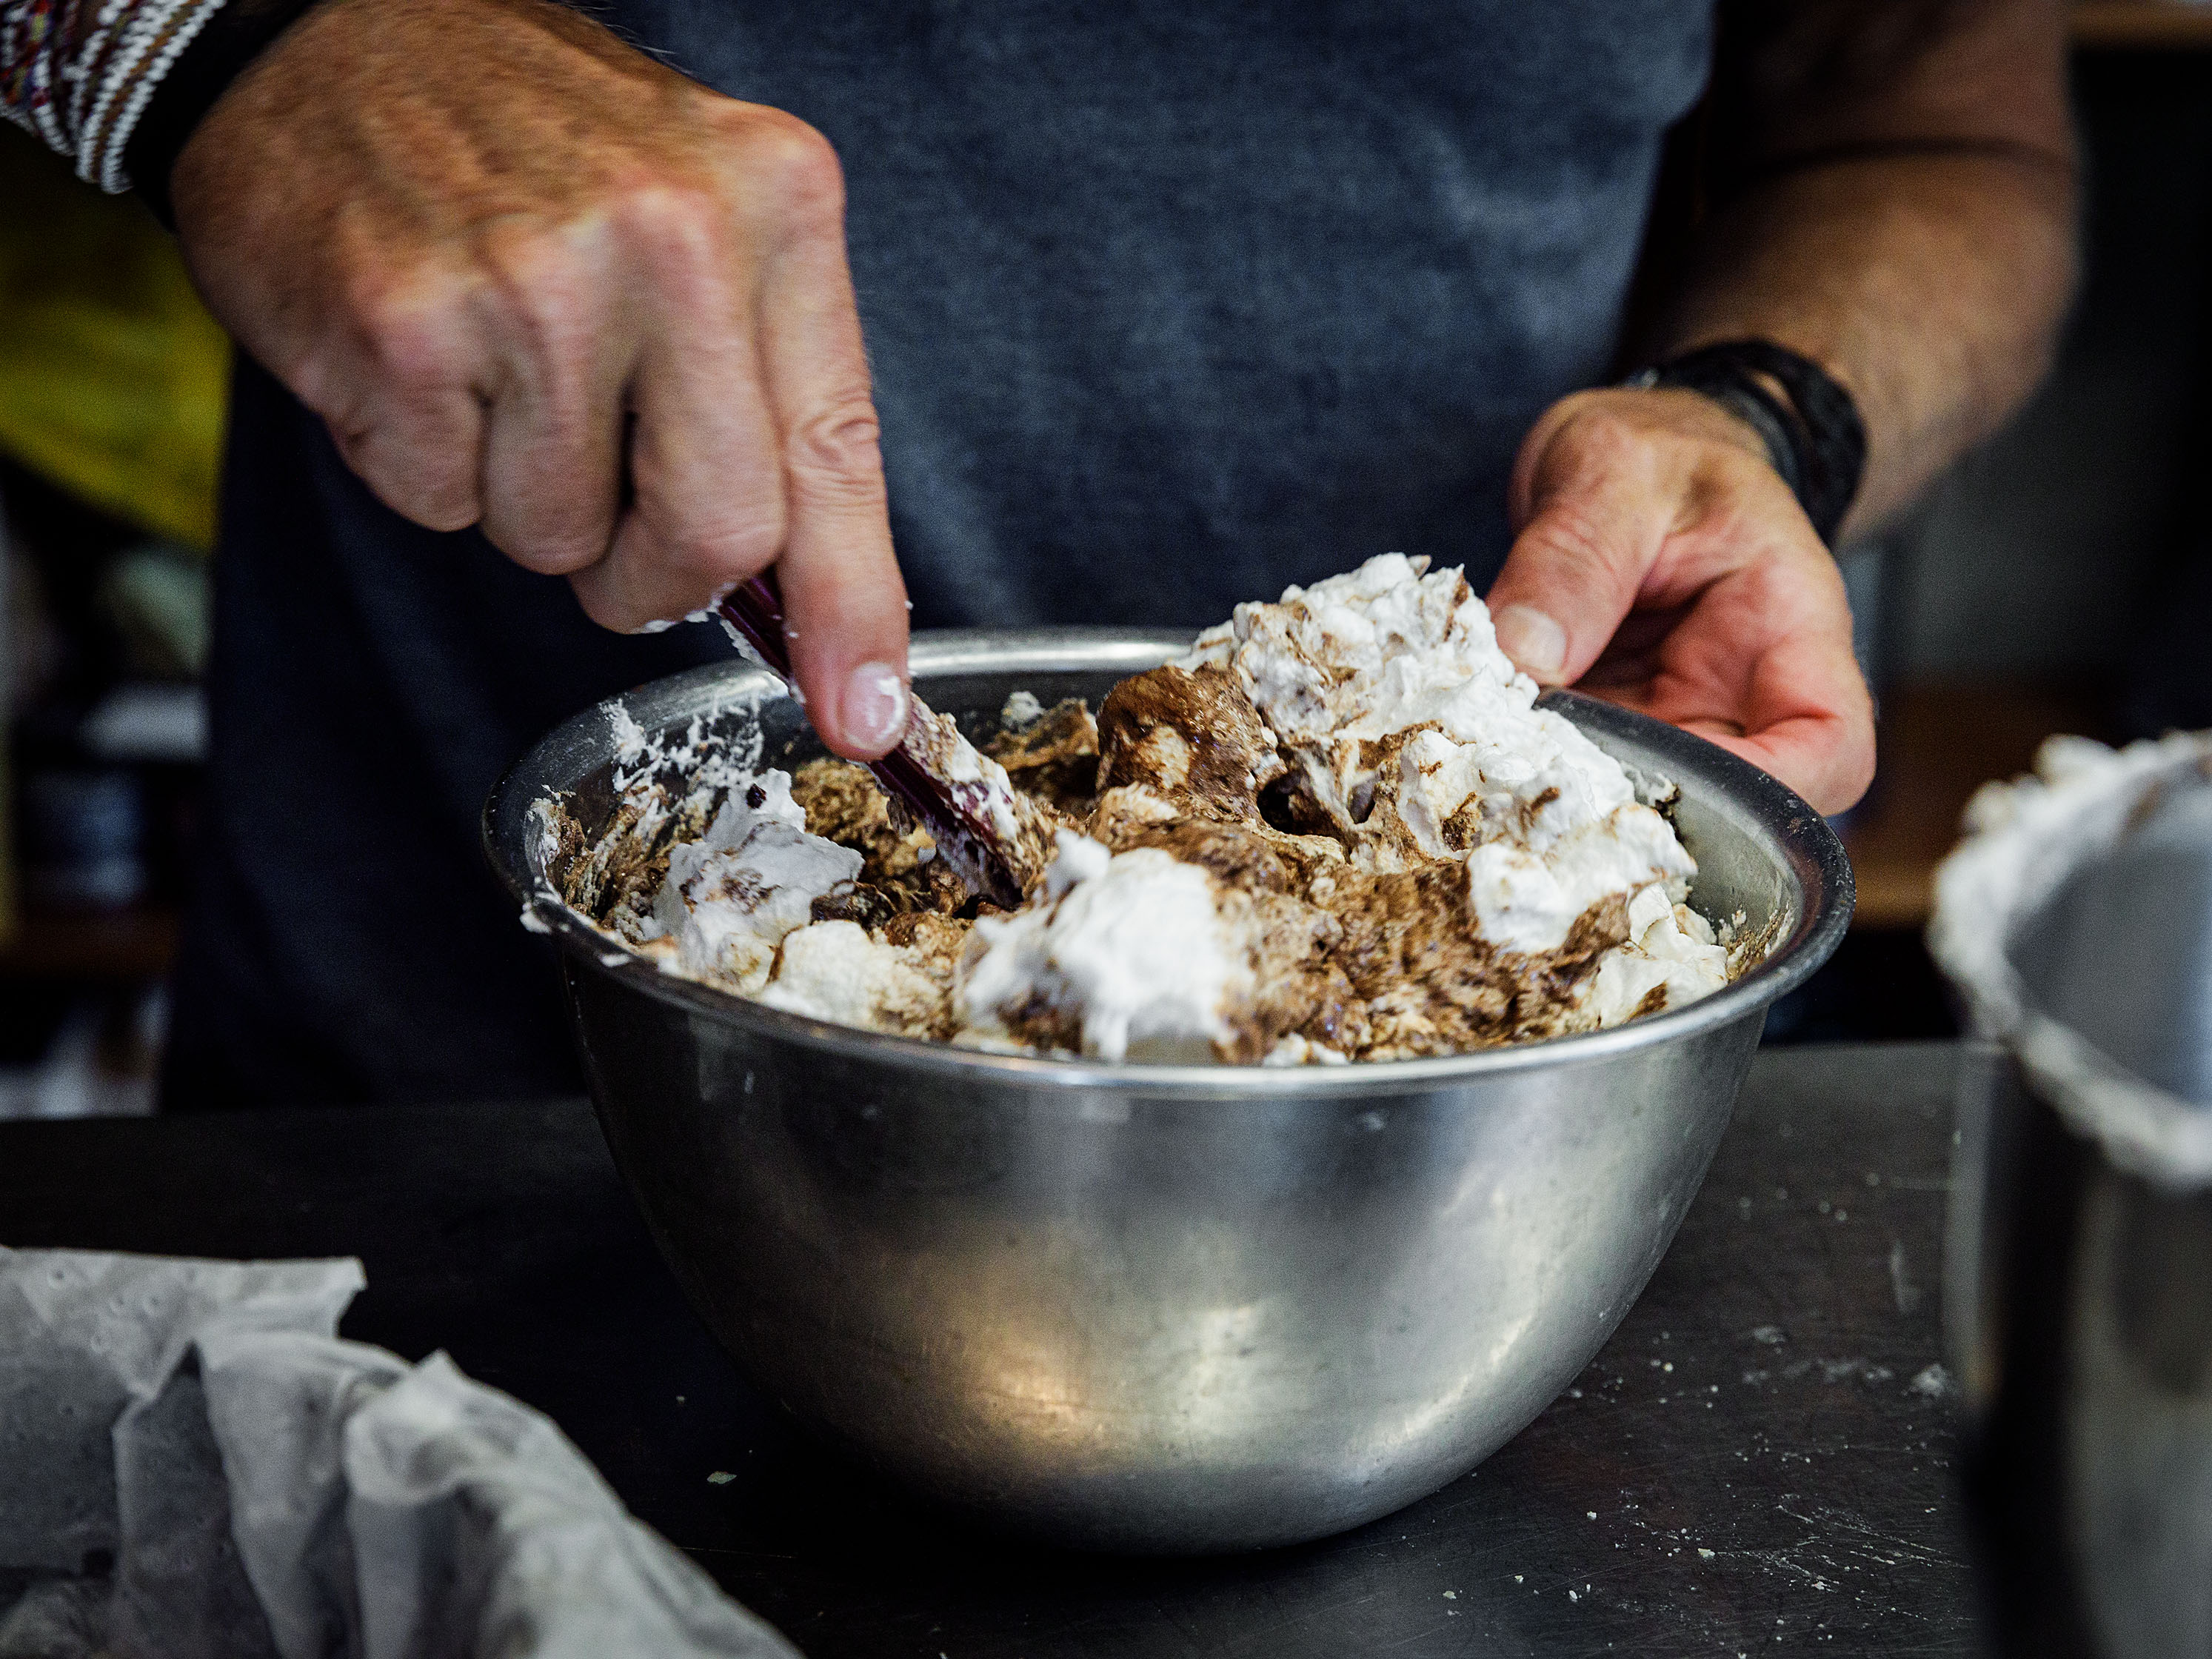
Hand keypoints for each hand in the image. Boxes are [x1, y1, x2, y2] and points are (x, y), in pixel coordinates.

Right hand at [169, 0, 910, 757]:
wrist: (323, 28)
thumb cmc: (528, 143)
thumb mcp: (704, 216)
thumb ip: (769, 396)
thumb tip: (831, 621)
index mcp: (773, 202)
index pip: (839, 453)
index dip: (852, 609)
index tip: (862, 712)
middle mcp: (671, 234)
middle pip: (715, 536)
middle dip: (657, 573)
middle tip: (612, 515)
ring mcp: (534, 281)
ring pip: (563, 540)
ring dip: (526, 498)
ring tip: (495, 368)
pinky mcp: (406, 326)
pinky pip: (440, 504)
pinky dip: (426, 463)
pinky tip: (422, 355)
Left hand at [1485, 387, 1875, 814]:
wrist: (1633, 453)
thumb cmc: (1659, 450)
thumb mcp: (1614, 471)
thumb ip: (1573, 559)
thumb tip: (1521, 655)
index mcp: (1788, 629)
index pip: (1831, 747)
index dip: (1772, 792)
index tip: (1665, 786)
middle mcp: (1740, 696)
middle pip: (1727, 803)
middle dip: (1632, 806)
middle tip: (1529, 777)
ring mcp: (1672, 721)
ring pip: (1639, 799)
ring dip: (1567, 794)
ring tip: (1486, 761)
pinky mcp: (1611, 727)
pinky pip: (1578, 770)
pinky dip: (1528, 766)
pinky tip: (1471, 746)